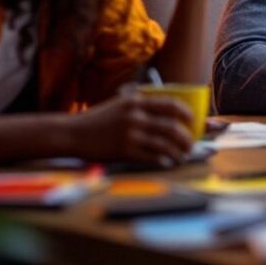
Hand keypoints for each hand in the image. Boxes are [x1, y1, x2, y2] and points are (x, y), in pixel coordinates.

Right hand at [66, 92, 192, 165]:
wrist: (73, 133)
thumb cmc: (98, 119)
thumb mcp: (119, 103)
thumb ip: (139, 102)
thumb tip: (163, 105)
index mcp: (137, 102)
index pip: (170, 104)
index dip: (186, 112)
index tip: (193, 119)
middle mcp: (136, 117)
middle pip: (171, 127)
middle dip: (186, 137)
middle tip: (190, 144)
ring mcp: (130, 134)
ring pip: (164, 144)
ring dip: (177, 151)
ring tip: (182, 155)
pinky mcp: (124, 151)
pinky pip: (150, 157)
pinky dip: (162, 160)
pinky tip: (167, 163)